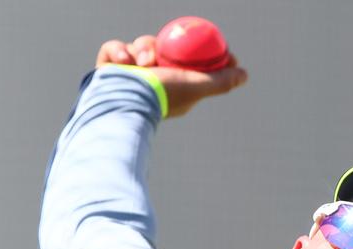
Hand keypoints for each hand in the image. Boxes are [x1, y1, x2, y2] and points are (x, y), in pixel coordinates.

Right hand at [95, 35, 247, 117]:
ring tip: (139, 63)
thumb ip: (221, 81)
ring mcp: (128, 76)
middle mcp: (148, 81)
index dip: (186, 48)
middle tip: (155, 56)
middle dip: (155, 48)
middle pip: (157, 48)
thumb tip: (244, 74)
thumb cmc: (162, 95)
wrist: (122, 101)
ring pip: (137, 46)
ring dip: (138, 50)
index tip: (190, 43)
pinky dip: (116, 52)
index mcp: (170, 86)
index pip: (181, 59)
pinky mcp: (108, 70)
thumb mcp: (196, 86)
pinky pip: (113, 50)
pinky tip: (123, 60)